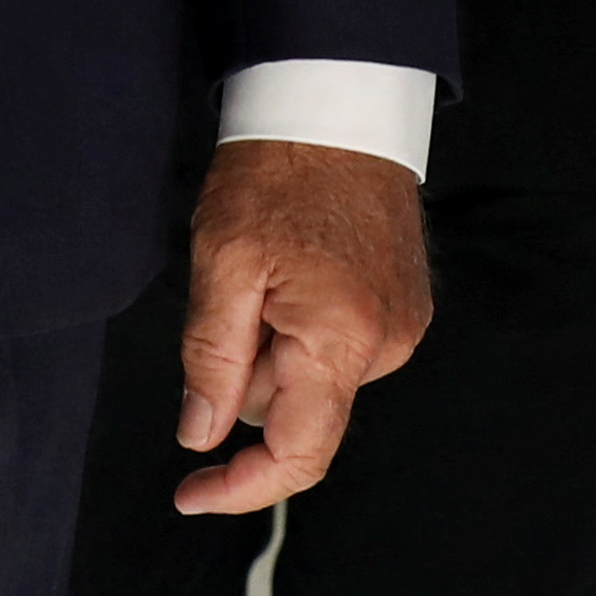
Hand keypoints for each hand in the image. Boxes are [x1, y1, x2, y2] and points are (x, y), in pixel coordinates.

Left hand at [167, 138, 430, 514]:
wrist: (336, 102)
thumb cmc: (275, 172)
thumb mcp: (221, 261)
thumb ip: (213, 360)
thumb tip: (201, 437)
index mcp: (342, 339)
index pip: (298, 453)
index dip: (240, 485)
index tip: (189, 493)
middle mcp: (387, 346)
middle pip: (298, 411)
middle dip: (251, 375)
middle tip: (233, 293)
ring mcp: (403, 327)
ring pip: (314, 380)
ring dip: (278, 346)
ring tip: (268, 269)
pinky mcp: (406, 307)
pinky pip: (339, 349)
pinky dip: (305, 328)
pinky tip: (295, 269)